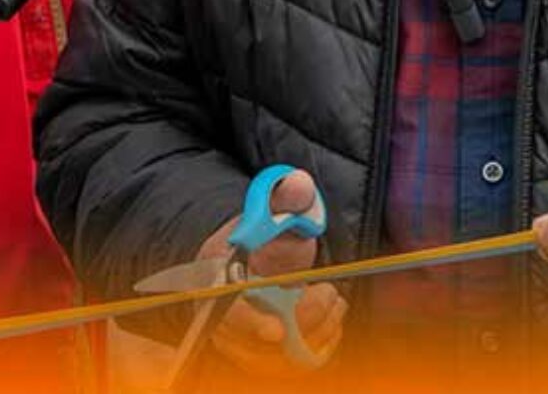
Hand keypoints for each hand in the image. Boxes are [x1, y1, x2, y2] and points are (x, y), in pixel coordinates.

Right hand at [202, 170, 345, 377]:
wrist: (258, 264)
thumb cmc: (263, 239)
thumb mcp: (274, 213)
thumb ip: (286, 200)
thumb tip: (299, 184)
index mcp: (214, 277)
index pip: (223, 308)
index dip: (248, 323)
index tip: (277, 329)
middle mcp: (222, 318)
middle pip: (258, 340)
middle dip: (303, 319)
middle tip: (328, 291)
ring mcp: (243, 343)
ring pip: (280, 358)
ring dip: (317, 331)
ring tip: (334, 299)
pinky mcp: (267, 358)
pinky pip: (296, 364)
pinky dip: (322, 344)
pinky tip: (332, 317)